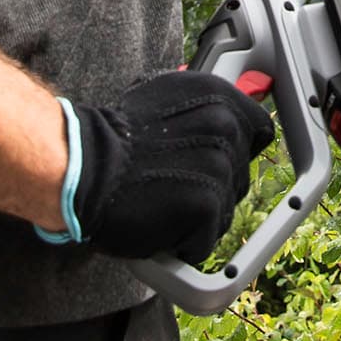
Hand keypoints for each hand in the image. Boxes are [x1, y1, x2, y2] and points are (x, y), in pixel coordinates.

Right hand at [58, 70, 274, 264]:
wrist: (81, 168)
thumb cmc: (115, 142)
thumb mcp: (165, 99)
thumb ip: (203, 108)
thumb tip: (229, 122)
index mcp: (218, 97)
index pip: (258, 133)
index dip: (236, 154)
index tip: (213, 163)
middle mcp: (225, 125)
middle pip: (241, 178)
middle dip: (212, 189)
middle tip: (173, 184)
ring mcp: (218, 166)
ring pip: (225, 212)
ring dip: (197, 219)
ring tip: (163, 203)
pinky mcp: (207, 205)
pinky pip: (206, 240)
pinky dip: (183, 243)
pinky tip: (159, 223)